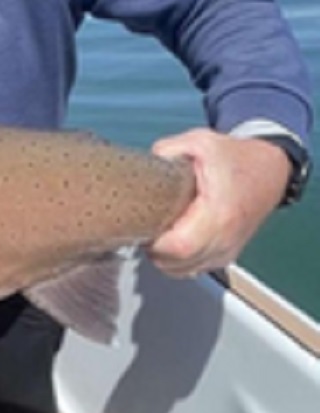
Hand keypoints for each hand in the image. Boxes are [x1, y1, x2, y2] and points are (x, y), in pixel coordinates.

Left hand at [147, 129, 289, 276]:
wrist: (268, 171)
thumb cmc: (234, 158)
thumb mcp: (200, 142)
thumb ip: (168, 150)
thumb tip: (145, 162)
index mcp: (218, 213)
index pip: (179, 247)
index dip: (154, 242)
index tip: (144, 225)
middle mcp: (225, 238)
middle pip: (177, 264)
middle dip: (154, 249)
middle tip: (146, 226)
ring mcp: (227, 251)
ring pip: (183, 271)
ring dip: (164, 257)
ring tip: (158, 231)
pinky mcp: (226, 256)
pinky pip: (193, 269)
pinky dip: (177, 260)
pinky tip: (172, 239)